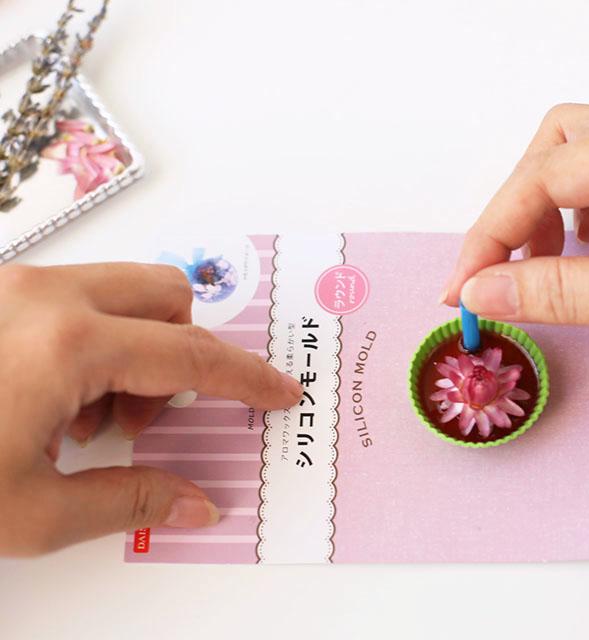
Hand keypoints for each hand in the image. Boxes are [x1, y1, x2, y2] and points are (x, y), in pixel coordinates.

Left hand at [0, 263, 301, 555]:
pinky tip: (48, 398)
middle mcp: (44, 296)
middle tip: (148, 414)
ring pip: (119, 290)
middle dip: (182, 350)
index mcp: (67, 345)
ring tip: (87, 415)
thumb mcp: (29, 512)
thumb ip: (127, 502)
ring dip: (132, 346)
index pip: (191, 355)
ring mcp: (13, 287)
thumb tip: (192, 504)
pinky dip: (88, 339)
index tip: (277, 391)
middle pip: (166, 295)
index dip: (246, 378)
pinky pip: (72, 297)